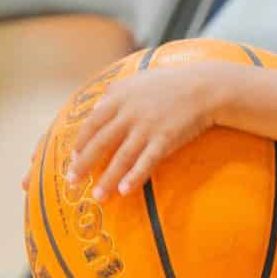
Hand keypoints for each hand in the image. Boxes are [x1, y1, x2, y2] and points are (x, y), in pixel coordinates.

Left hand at [67, 64, 231, 199]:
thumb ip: (114, 93)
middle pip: (100, 142)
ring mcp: (147, 126)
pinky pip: (146, 162)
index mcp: (119, 97)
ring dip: (107, 179)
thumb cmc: (170, 84)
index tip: (72, 158)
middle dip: (84, 164)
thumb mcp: (138, 80)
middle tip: (72, 182)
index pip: (92, 123)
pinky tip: (124, 190)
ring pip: (121, 157)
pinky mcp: (165, 139)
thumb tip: (94, 108)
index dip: (81, 142)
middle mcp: (129, 113)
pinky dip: (134, 177)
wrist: (204, 87)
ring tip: (97, 197)